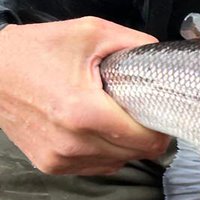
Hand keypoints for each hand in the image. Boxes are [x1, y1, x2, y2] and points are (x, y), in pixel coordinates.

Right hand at [0, 17, 168, 174]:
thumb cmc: (35, 50)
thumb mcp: (89, 33)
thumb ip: (134, 44)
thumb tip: (164, 60)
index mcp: (84, 112)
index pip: (147, 140)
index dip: (160, 128)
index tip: (158, 114)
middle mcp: (73, 143)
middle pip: (136, 154)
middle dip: (144, 135)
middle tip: (135, 112)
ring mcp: (61, 158)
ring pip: (118, 162)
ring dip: (123, 145)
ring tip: (109, 117)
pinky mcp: (51, 165)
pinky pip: (96, 166)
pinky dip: (103, 152)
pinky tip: (93, 129)